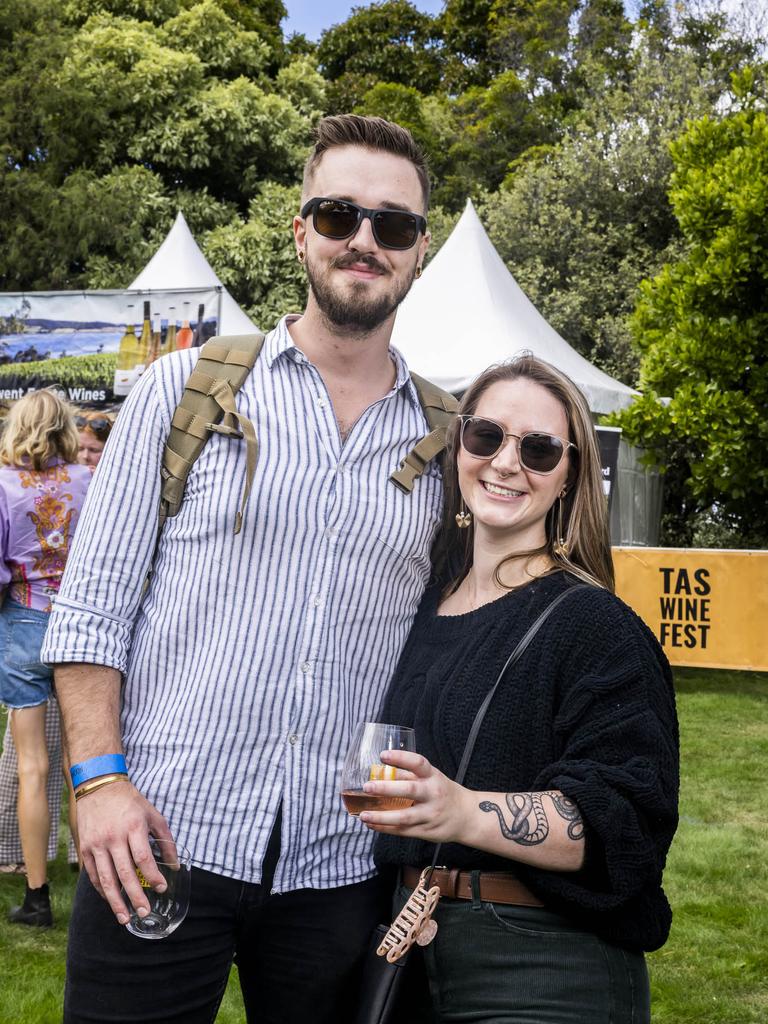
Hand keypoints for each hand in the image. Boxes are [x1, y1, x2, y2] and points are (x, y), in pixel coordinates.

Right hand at [77, 779, 174, 925]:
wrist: (99, 787)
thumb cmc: (130, 802)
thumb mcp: (153, 815)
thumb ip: (166, 840)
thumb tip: (175, 865)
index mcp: (134, 827)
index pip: (143, 858)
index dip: (153, 876)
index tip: (161, 887)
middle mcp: (114, 837)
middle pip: (125, 873)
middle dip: (136, 896)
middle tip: (145, 912)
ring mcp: (97, 844)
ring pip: (106, 879)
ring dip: (116, 901)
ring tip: (125, 918)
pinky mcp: (85, 848)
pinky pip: (92, 874)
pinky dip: (101, 890)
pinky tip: (110, 900)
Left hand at [359, 749, 471, 844]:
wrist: (466, 816)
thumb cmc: (442, 792)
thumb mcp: (431, 778)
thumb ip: (409, 775)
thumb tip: (380, 771)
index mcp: (433, 776)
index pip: (418, 763)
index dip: (401, 758)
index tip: (383, 755)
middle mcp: (433, 794)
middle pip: (410, 790)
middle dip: (387, 788)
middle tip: (367, 787)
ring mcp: (430, 814)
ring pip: (404, 817)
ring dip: (382, 816)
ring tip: (364, 815)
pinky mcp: (427, 831)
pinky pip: (404, 831)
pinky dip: (386, 828)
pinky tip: (372, 824)